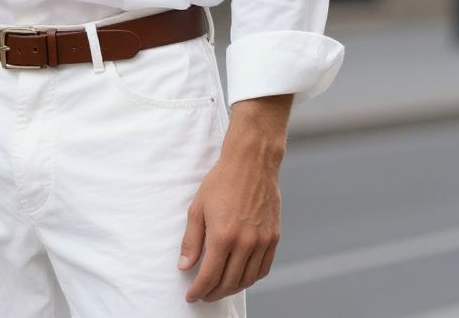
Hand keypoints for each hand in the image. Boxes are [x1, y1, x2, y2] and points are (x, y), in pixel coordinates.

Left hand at [177, 143, 281, 302]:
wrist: (251, 163)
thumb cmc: (220, 182)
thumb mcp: (197, 208)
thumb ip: (191, 240)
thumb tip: (184, 267)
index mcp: (223, 235)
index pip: (209, 275)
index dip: (199, 290)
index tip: (191, 296)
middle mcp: (245, 242)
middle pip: (229, 282)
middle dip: (213, 293)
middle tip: (203, 294)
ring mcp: (262, 241)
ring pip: (247, 279)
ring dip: (232, 289)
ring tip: (219, 288)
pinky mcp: (274, 238)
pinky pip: (263, 268)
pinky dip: (250, 278)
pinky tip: (240, 276)